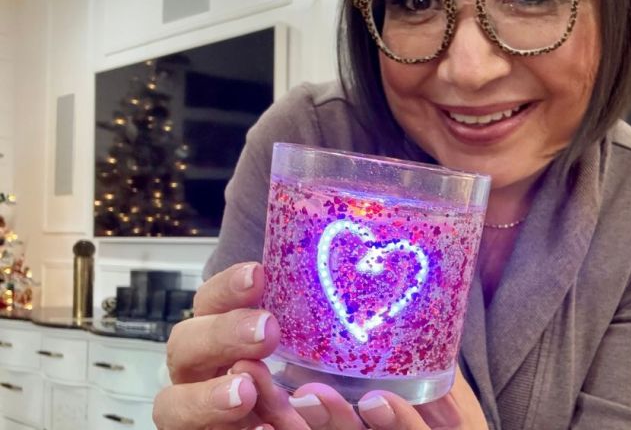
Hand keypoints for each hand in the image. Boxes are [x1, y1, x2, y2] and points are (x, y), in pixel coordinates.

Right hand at [152, 261, 487, 428]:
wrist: (368, 426)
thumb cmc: (364, 391)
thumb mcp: (367, 348)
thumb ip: (373, 314)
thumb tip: (417, 256)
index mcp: (240, 333)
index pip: (215, 300)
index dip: (228, 286)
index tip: (262, 274)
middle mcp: (214, 371)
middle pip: (184, 347)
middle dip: (218, 334)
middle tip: (266, 332)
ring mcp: (208, 414)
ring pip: (176, 406)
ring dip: (207, 397)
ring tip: (247, 390)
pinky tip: (257, 428)